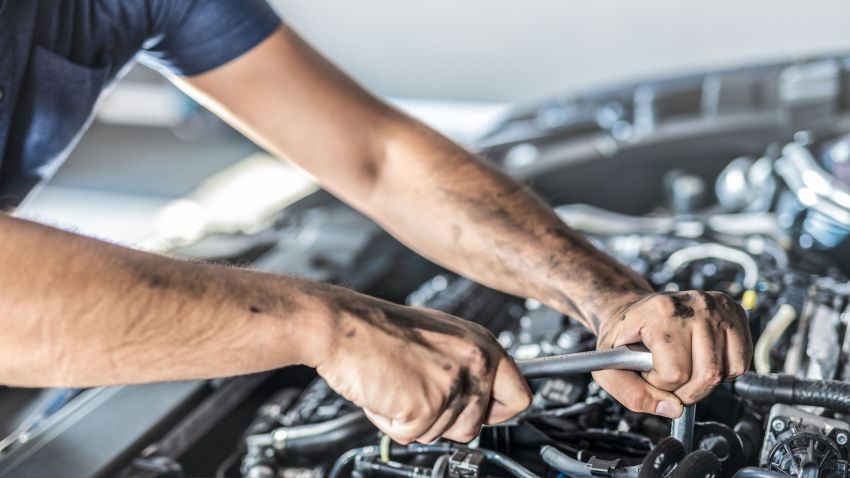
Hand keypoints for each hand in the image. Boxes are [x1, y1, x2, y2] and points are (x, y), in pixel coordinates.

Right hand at [315, 299, 531, 443]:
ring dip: (414, 420)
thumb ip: (466, 364)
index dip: (496, 412)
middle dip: (443, 420)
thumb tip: (480, 394)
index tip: (482, 413)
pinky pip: (410, 436)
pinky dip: (390, 422)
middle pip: (475, 426)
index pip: (519, 397)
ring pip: (440, 434)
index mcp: (482, 344)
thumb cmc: (380, 329)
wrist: (342, 326)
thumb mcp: (440, 336)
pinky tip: (384, 392)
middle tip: (417, 391)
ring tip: (397, 384)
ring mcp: (452, 386)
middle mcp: (475, 364)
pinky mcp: (425, 407)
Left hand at [592, 291, 751, 417]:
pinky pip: (741, 362)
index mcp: (661, 311)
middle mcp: (694, 304)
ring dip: (703, 382)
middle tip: (668, 377)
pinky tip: (701, 359)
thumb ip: (631, 393)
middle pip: (707, 374)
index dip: (660, 383)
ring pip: (725, 372)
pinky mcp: (734, 313)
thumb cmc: (624, 337)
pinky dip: (723, 372)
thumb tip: (673, 409)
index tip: (649, 372)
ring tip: (683, 365)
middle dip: (685, 390)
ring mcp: (718, 307)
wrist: (634, 311)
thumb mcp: (609, 366)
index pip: (675, 372)